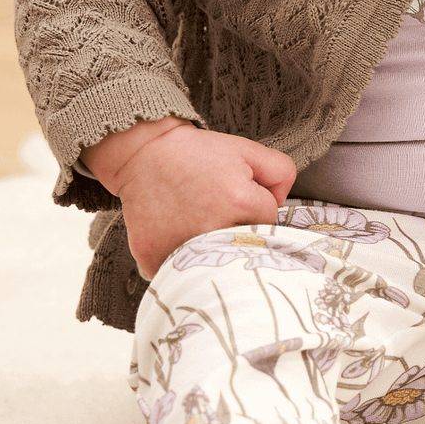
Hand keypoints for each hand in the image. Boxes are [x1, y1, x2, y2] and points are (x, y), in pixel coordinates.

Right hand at [84, 119, 295, 279]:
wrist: (143, 154)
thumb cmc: (195, 153)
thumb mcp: (248, 150)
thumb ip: (281, 172)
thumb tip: (281, 205)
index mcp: (239, 201)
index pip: (269, 219)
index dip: (256, 205)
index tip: (236, 195)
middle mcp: (212, 228)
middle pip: (244, 245)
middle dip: (237, 229)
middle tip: (217, 209)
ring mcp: (182, 248)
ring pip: (214, 264)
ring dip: (211, 249)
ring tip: (196, 221)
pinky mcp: (156, 260)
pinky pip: (181, 272)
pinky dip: (181, 260)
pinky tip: (176, 235)